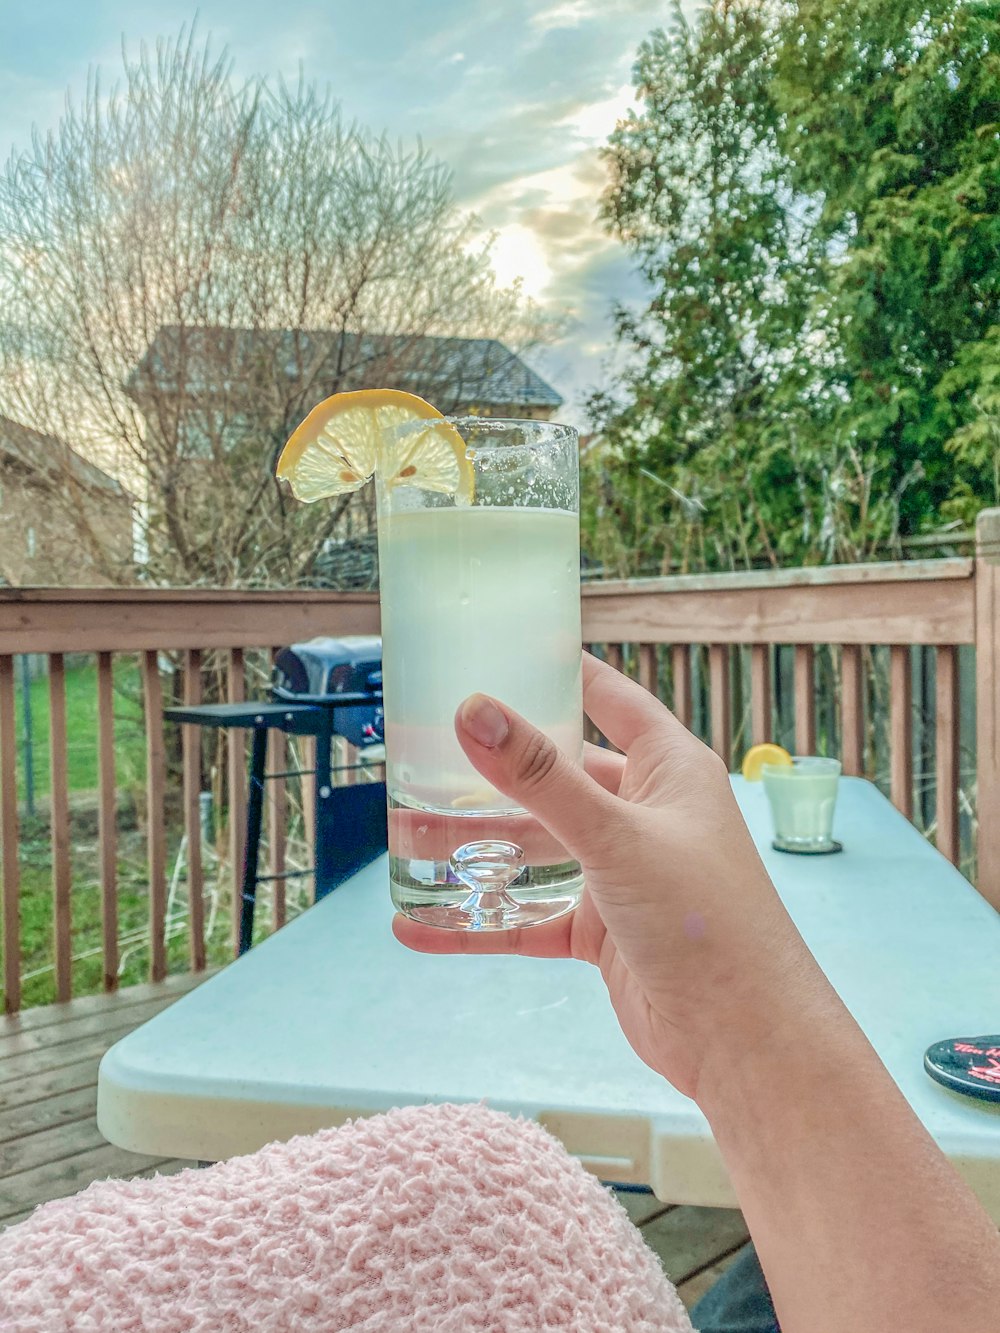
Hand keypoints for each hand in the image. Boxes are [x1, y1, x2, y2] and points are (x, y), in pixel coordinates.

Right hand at [393, 653, 816, 1101]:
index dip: (562, 670)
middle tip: (424, 749)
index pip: (610, 698)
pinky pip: (528, 915)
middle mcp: (644, 813)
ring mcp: (620, 872)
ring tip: (405, 836)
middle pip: (557, 775)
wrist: (743, 1040)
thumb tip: (474, 712)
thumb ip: (541, 778)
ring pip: (535, 847)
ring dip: (478, 847)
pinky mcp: (600, 929)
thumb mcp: (616, 836)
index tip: (504, 647)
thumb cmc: (705, 920)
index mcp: (668, 768)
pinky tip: (418, 926)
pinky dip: (480, 920)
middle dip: (496, 768)